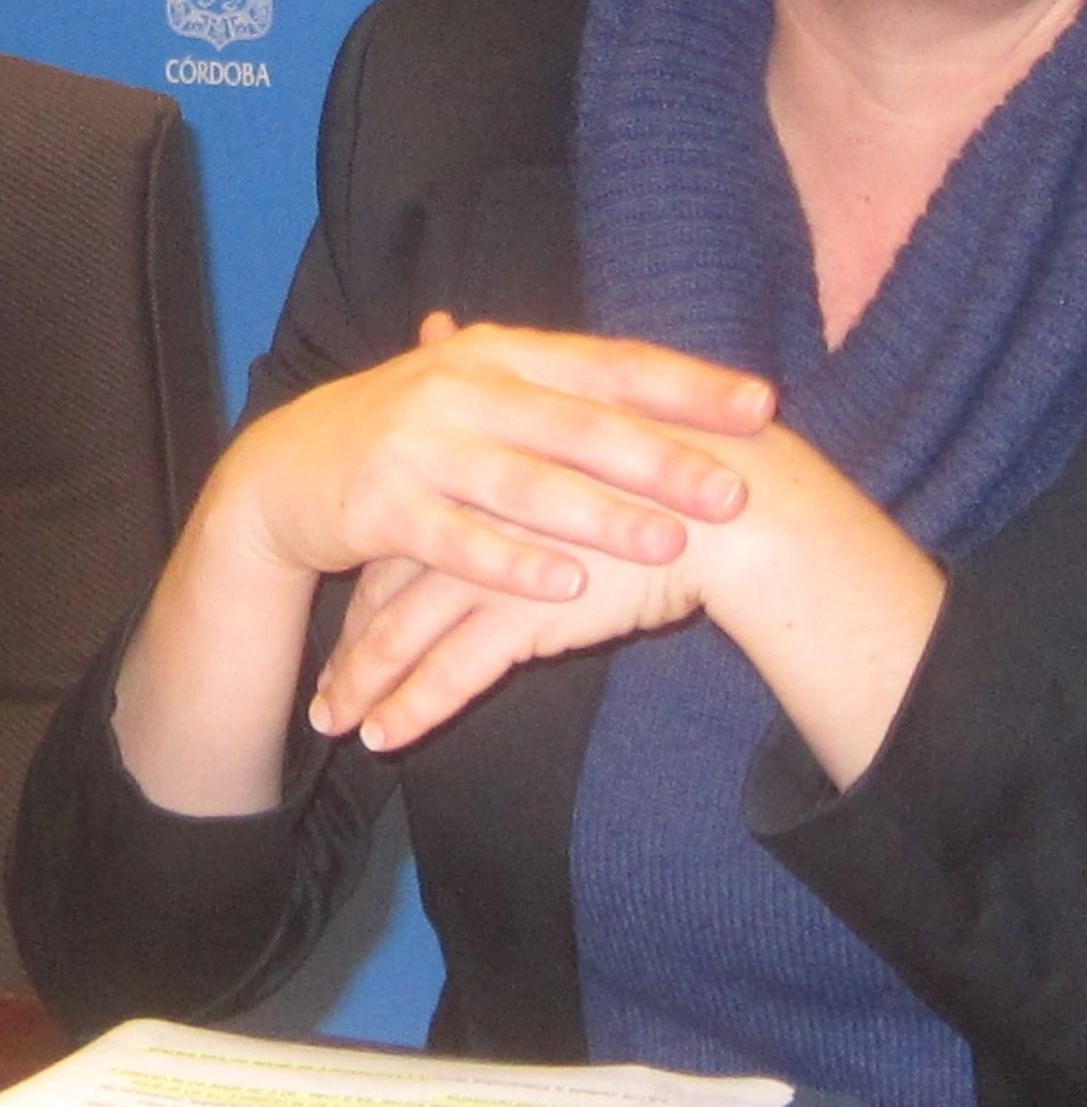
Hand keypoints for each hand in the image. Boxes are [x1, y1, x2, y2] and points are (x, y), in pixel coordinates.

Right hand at [217, 313, 775, 606]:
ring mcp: (419, 444)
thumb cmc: (415, 431)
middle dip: (661, 459)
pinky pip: (455, 539)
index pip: (612, 364)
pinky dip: (511, 562)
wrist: (284, 470)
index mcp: (505, 352)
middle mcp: (465, 386)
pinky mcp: (378, 505)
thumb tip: (677, 381)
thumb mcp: (487, 390)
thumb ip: (571, 388)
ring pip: (524, 483)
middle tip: (732, 491)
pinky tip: (566, 586)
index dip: (688, 384)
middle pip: (579, 424)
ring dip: (599, 515)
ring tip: (667, 544)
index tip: (762, 406)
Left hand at [312, 421, 946, 788]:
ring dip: (363, 681)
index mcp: (501, 462)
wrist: (743, 512)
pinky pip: (449, 671)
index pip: (419, 520)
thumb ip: (550, 432)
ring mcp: (498, 558)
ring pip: (403, 630)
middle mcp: (485, 506)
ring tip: (335, 722)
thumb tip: (512, 368)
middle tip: (325, 681)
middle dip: (354, 636)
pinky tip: (382, 738)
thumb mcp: (615, 440)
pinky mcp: (524, 610)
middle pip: (391, 577)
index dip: (381, 567)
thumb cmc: (692, 475)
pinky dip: (410, 707)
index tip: (351, 604)